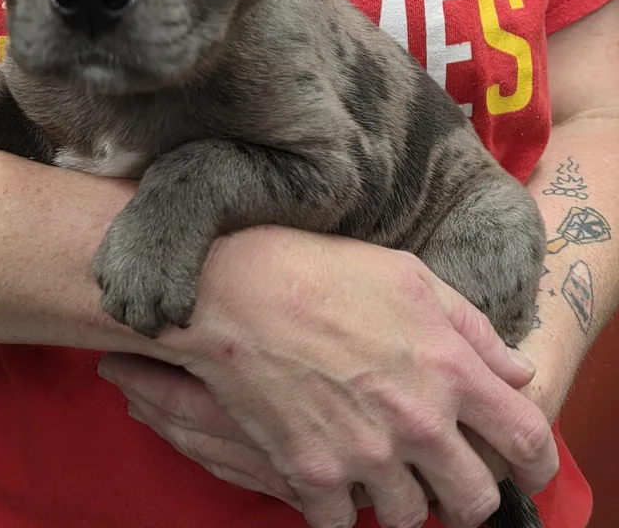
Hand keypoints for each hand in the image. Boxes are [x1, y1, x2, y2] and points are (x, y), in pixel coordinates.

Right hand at [103, 226, 557, 527]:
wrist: (233, 288)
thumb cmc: (319, 270)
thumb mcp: (406, 274)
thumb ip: (470, 325)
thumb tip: (516, 370)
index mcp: (448, 368)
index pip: (526, 438)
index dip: (538, 463)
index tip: (531, 470)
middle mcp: (416, 421)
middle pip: (474, 499)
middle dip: (468, 492)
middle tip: (445, 474)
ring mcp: (363, 454)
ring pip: (409, 517)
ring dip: (402, 498)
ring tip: (381, 468)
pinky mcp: (312, 472)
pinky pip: (342, 523)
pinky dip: (340, 508)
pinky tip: (332, 475)